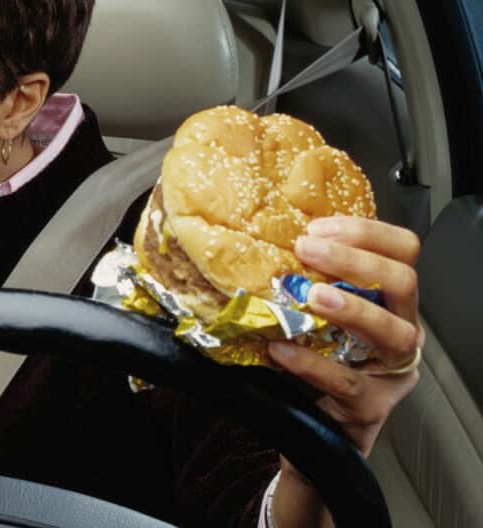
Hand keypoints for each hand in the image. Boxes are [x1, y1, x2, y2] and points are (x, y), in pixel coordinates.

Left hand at [266, 216, 421, 527]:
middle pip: (404, 284)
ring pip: (394, 333)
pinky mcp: (370, 408)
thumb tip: (258, 240)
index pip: (402, 252)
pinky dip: (312, 364)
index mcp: (389, 302)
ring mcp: (390, 372)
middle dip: (357, 261)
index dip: (367, 232)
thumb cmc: (311, 365)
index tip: (318, 226)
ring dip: (353, 309)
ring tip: (312, 296)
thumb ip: (303, 283)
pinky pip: (347, 383)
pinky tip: (282, 351)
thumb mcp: (313, 318)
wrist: (310, 435)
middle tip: (309, 249)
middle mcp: (400, 331)